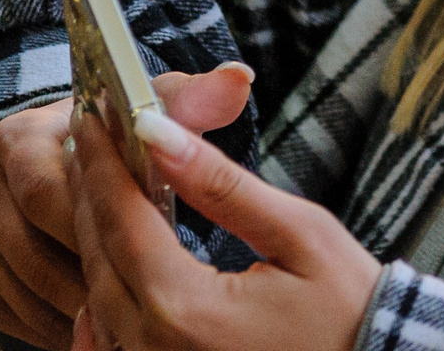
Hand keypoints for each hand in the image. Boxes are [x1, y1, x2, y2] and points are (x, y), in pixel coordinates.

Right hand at [0, 63, 255, 349]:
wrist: (64, 159)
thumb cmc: (116, 136)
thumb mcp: (149, 108)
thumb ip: (192, 100)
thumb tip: (238, 78)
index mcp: (16, 140)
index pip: (49, 193)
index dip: (99, 224)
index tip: (150, 244)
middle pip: (34, 249)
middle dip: (92, 273)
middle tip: (146, 292)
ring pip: (27, 290)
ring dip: (79, 307)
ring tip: (134, 315)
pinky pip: (15, 317)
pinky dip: (60, 326)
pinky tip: (105, 326)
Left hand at [65, 79, 380, 350]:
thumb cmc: (350, 312)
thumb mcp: (300, 233)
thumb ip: (224, 186)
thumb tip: (162, 135)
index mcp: (184, 306)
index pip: (121, 217)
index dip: (103, 161)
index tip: (95, 116)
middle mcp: (154, 345)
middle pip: (98, 254)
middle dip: (93, 189)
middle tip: (95, 138)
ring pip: (98, 292)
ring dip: (96, 234)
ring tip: (104, 183)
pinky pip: (110, 337)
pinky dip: (102, 293)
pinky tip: (110, 261)